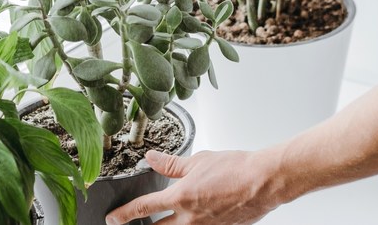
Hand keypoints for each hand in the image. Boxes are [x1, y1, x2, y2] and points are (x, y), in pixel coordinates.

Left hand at [104, 149, 282, 224]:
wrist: (264, 182)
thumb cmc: (236, 168)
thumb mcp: (198, 160)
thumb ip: (171, 163)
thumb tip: (151, 159)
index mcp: (181, 198)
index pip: (144, 208)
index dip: (124, 214)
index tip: (113, 218)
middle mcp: (190, 218)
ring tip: (164, 223)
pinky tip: (192, 220)